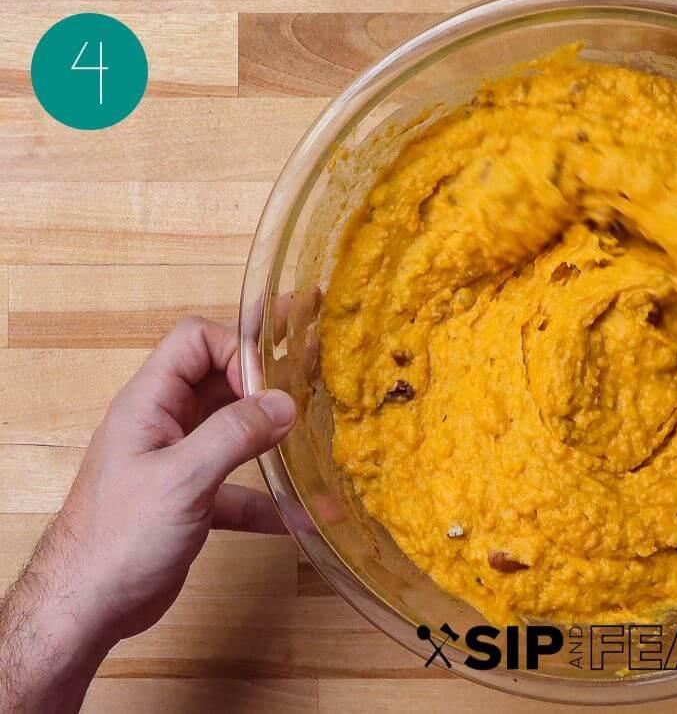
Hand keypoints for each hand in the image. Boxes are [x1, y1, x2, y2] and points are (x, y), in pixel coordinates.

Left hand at [36, 318, 295, 651]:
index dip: (236, 350)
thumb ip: (235, 434)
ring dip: (270, 434)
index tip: (270, 385)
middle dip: (264, 379)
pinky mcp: (189, 501)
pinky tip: (300, 514)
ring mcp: (176, 462)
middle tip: (312, 375)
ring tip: (315, 430)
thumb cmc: (119, 536)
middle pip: (219, 378)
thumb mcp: (182, 478)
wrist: (84, 612)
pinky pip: (235, 486)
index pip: (196, 341)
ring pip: (231, 430)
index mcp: (150, 402)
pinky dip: (265, 496)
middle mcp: (163, 422)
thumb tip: (285, 402)